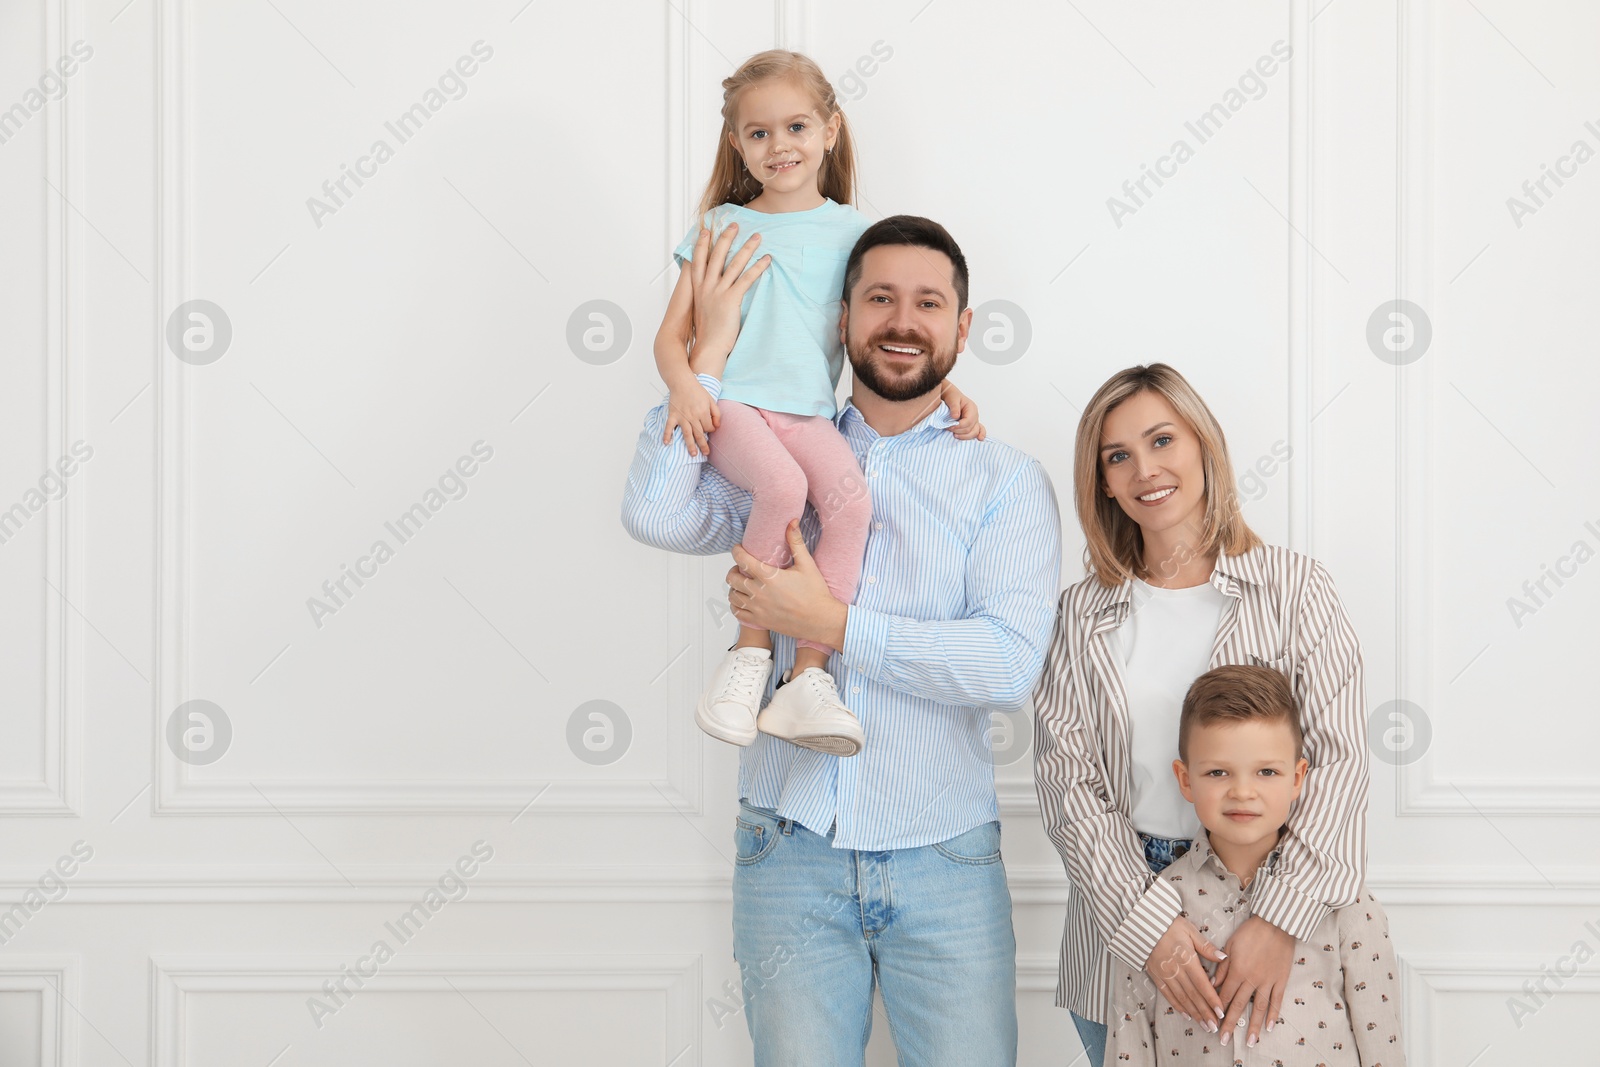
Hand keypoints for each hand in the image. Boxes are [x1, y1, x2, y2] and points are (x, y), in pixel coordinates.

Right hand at [663, 376, 718, 456]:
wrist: (682, 382)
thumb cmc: (697, 391)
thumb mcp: (711, 400)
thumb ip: (716, 413)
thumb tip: (717, 426)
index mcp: (703, 413)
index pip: (708, 428)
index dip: (710, 430)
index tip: (709, 430)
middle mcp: (693, 417)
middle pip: (699, 434)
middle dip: (703, 445)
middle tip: (706, 454)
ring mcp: (682, 417)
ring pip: (687, 434)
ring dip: (690, 445)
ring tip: (693, 454)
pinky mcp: (673, 415)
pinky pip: (669, 427)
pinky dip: (667, 435)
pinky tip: (666, 443)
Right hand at [688, 222, 771, 371]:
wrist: (707, 349)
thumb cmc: (707, 335)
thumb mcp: (703, 313)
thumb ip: (706, 300)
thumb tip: (712, 296)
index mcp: (698, 290)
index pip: (698, 261)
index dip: (702, 245)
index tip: (705, 231)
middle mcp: (706, 288)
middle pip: (716, 256)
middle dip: (726, 238)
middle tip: (734, 224)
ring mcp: (718, 292)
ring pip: (733, 264)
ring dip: (746, 248)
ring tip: (757, 237)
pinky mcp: (731, 300)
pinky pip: (747, 279)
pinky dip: (757, 267)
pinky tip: (766, 259)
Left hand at [727, 520, 847, 649]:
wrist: (821, 620)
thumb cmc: (815, 593)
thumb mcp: (807, 564)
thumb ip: (796, 542)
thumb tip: (791, 522)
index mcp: (768, 577)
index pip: (741, 560)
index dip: (737, 551)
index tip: (739, 548)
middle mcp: (759, 593)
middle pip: (732, 577)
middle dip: (735, 569)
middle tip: (744, 567)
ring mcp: (758, 609)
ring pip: (732, 595)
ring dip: (734, 587)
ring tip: (743, 583)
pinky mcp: (760, 621)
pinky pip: (738, 612)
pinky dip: (737, 605)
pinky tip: (744, 600)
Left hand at [940, 380, 985, 439]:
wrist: (951, 397)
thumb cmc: (952, 397)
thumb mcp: (952, 399)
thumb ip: (954, 407)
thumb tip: (955, 416)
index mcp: (971, 408)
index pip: (968, 421)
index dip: (959, 426)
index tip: (949, 426)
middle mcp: (975, 415)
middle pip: (971, 428)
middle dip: (959, 431)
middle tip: (949, 429)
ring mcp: (975, 420)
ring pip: (974, 432)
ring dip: (964, 436)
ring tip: (955, 435)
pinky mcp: (972, 424)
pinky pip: (979, 431)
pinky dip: (979, 435)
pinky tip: (979, 439)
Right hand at [1145, 915, 1226, 1030]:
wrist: (1143, 924)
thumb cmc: (1169, 925)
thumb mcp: (1190, 930)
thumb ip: (1206, 946)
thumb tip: (1223, 957)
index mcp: (1186, 959)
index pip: (1202, 984)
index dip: (1212, 999)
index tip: (1221, 1012)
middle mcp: (1175, 970)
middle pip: (1193, 995)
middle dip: (1205, 1012)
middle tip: (1215, 1026)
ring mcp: (1164, 974)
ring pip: (1181, 998)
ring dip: (1194, 1013)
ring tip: (1204, 1025)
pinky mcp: (1155, 976)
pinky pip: (1167, 994)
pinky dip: (1177, 1006)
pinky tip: (1187, 1015)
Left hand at [1212, 915, 1293, 1047]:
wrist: (1276, 924)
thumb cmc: (1250, 932)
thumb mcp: (1230, 945)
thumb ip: (1222, 967)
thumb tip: (1213, 984)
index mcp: (1237, 970)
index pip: (1225, 994)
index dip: (1218, 1008)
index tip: (1212, 1021)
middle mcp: (1252, 979)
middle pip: (1239, 1005)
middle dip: (1230, 1024)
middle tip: (1223, 1040)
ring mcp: (1268, 981)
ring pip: (1259, 1008)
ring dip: (1253, 1025)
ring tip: (1249, 1041)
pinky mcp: (1281, 980)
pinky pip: (1277, 1000)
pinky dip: (1274, 1014)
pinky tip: (1270, 1026)